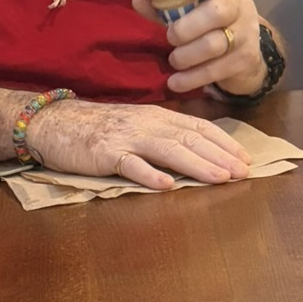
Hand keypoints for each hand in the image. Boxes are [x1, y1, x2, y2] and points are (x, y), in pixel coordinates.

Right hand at [23, 99, 251, 190]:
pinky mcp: (106, 153)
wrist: (57, 123)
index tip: (246, 158)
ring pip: (168, 150)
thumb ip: (165, 134)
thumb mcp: (138, 124)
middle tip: (244, 172)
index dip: (224, 143)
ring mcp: (127, 138)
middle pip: (190, 138)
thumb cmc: (101, 128)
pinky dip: (149, 174)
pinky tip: (166, 185)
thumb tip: (200, 150)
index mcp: (157, 116)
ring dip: (197, 164)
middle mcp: (147, 123)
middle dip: (220, 156)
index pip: (198, 127)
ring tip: (220, 178)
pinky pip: (130, 164)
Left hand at [132, 0, 266, 95]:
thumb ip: (165, 3)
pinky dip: (190, 79)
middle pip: (218, 12)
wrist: (244, 55)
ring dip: (186, 55)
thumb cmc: (209, 23)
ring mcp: (246, 34)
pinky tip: (175, 82)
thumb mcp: (190, 9)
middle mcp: (240, 6)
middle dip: (187, 28)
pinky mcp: (245, 60)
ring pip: (215, 44)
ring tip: (174, 60)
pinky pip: (215, 70)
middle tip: (170, 36)